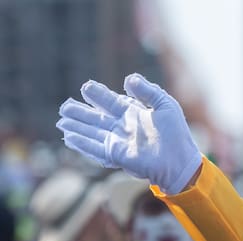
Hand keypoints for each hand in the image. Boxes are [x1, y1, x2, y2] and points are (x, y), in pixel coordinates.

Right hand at [57, 74, 202, 194]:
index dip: (98, 95)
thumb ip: (147, 91)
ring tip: (62, 121)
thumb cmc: (177, 134)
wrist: (181, 161)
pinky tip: (70, 138)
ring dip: (77, 127)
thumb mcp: (165, 105)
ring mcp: (119, 142)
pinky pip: (96, 149)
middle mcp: (123, 127)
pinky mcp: (118, 155)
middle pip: (97, 118)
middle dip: (80, 112)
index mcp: (133, 113)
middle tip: (64, 105)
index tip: (87, 87)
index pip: (111, 102)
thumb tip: (129, 78)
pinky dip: (83, 144)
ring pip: (92, 132)